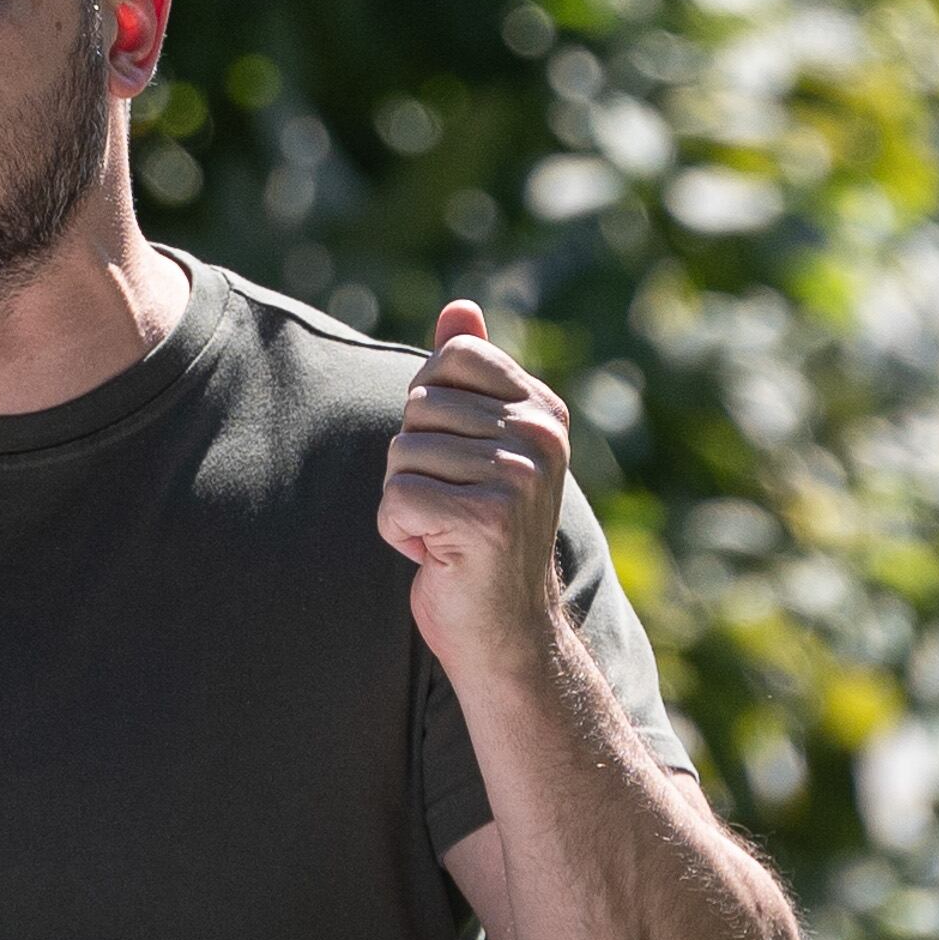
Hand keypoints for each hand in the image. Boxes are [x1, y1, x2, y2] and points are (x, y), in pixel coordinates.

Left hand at [378, 298, 571, 677]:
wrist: (506, 631)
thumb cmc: (480, 536)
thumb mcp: (479, 446)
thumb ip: (471, 375)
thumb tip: (460, 307)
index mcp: (543, 410)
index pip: (449, 358)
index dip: (427, 411)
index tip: (456, 459)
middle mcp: (541, 436)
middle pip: (418, 408)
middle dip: (413, 462)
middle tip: (451, 505)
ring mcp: (519, 476)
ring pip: (401, 454)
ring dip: (405, 502)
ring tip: (447, 531)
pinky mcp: (486, 518)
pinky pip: (395, 499)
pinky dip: (398, 533)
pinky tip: (437, 555)